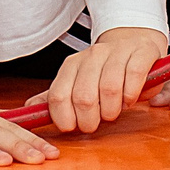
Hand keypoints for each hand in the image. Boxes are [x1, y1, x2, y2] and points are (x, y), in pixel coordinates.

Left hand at [24, 27, 166, 133]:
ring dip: (112, 110)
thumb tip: (29, 106)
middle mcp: (92, 55)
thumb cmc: (105, 70)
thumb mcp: (77, 82)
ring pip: (109, 89)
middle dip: (90, 121)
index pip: (58, 97)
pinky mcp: (140, 52)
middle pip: (83, 97)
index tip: (74, 127)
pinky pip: (133, 77)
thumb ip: (57, 96)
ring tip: (114, 111)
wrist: (133, 42)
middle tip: (97, 123)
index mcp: (72, 64)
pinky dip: (131, 96)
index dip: (65, 119)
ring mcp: (116, 52)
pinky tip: (129, 100)